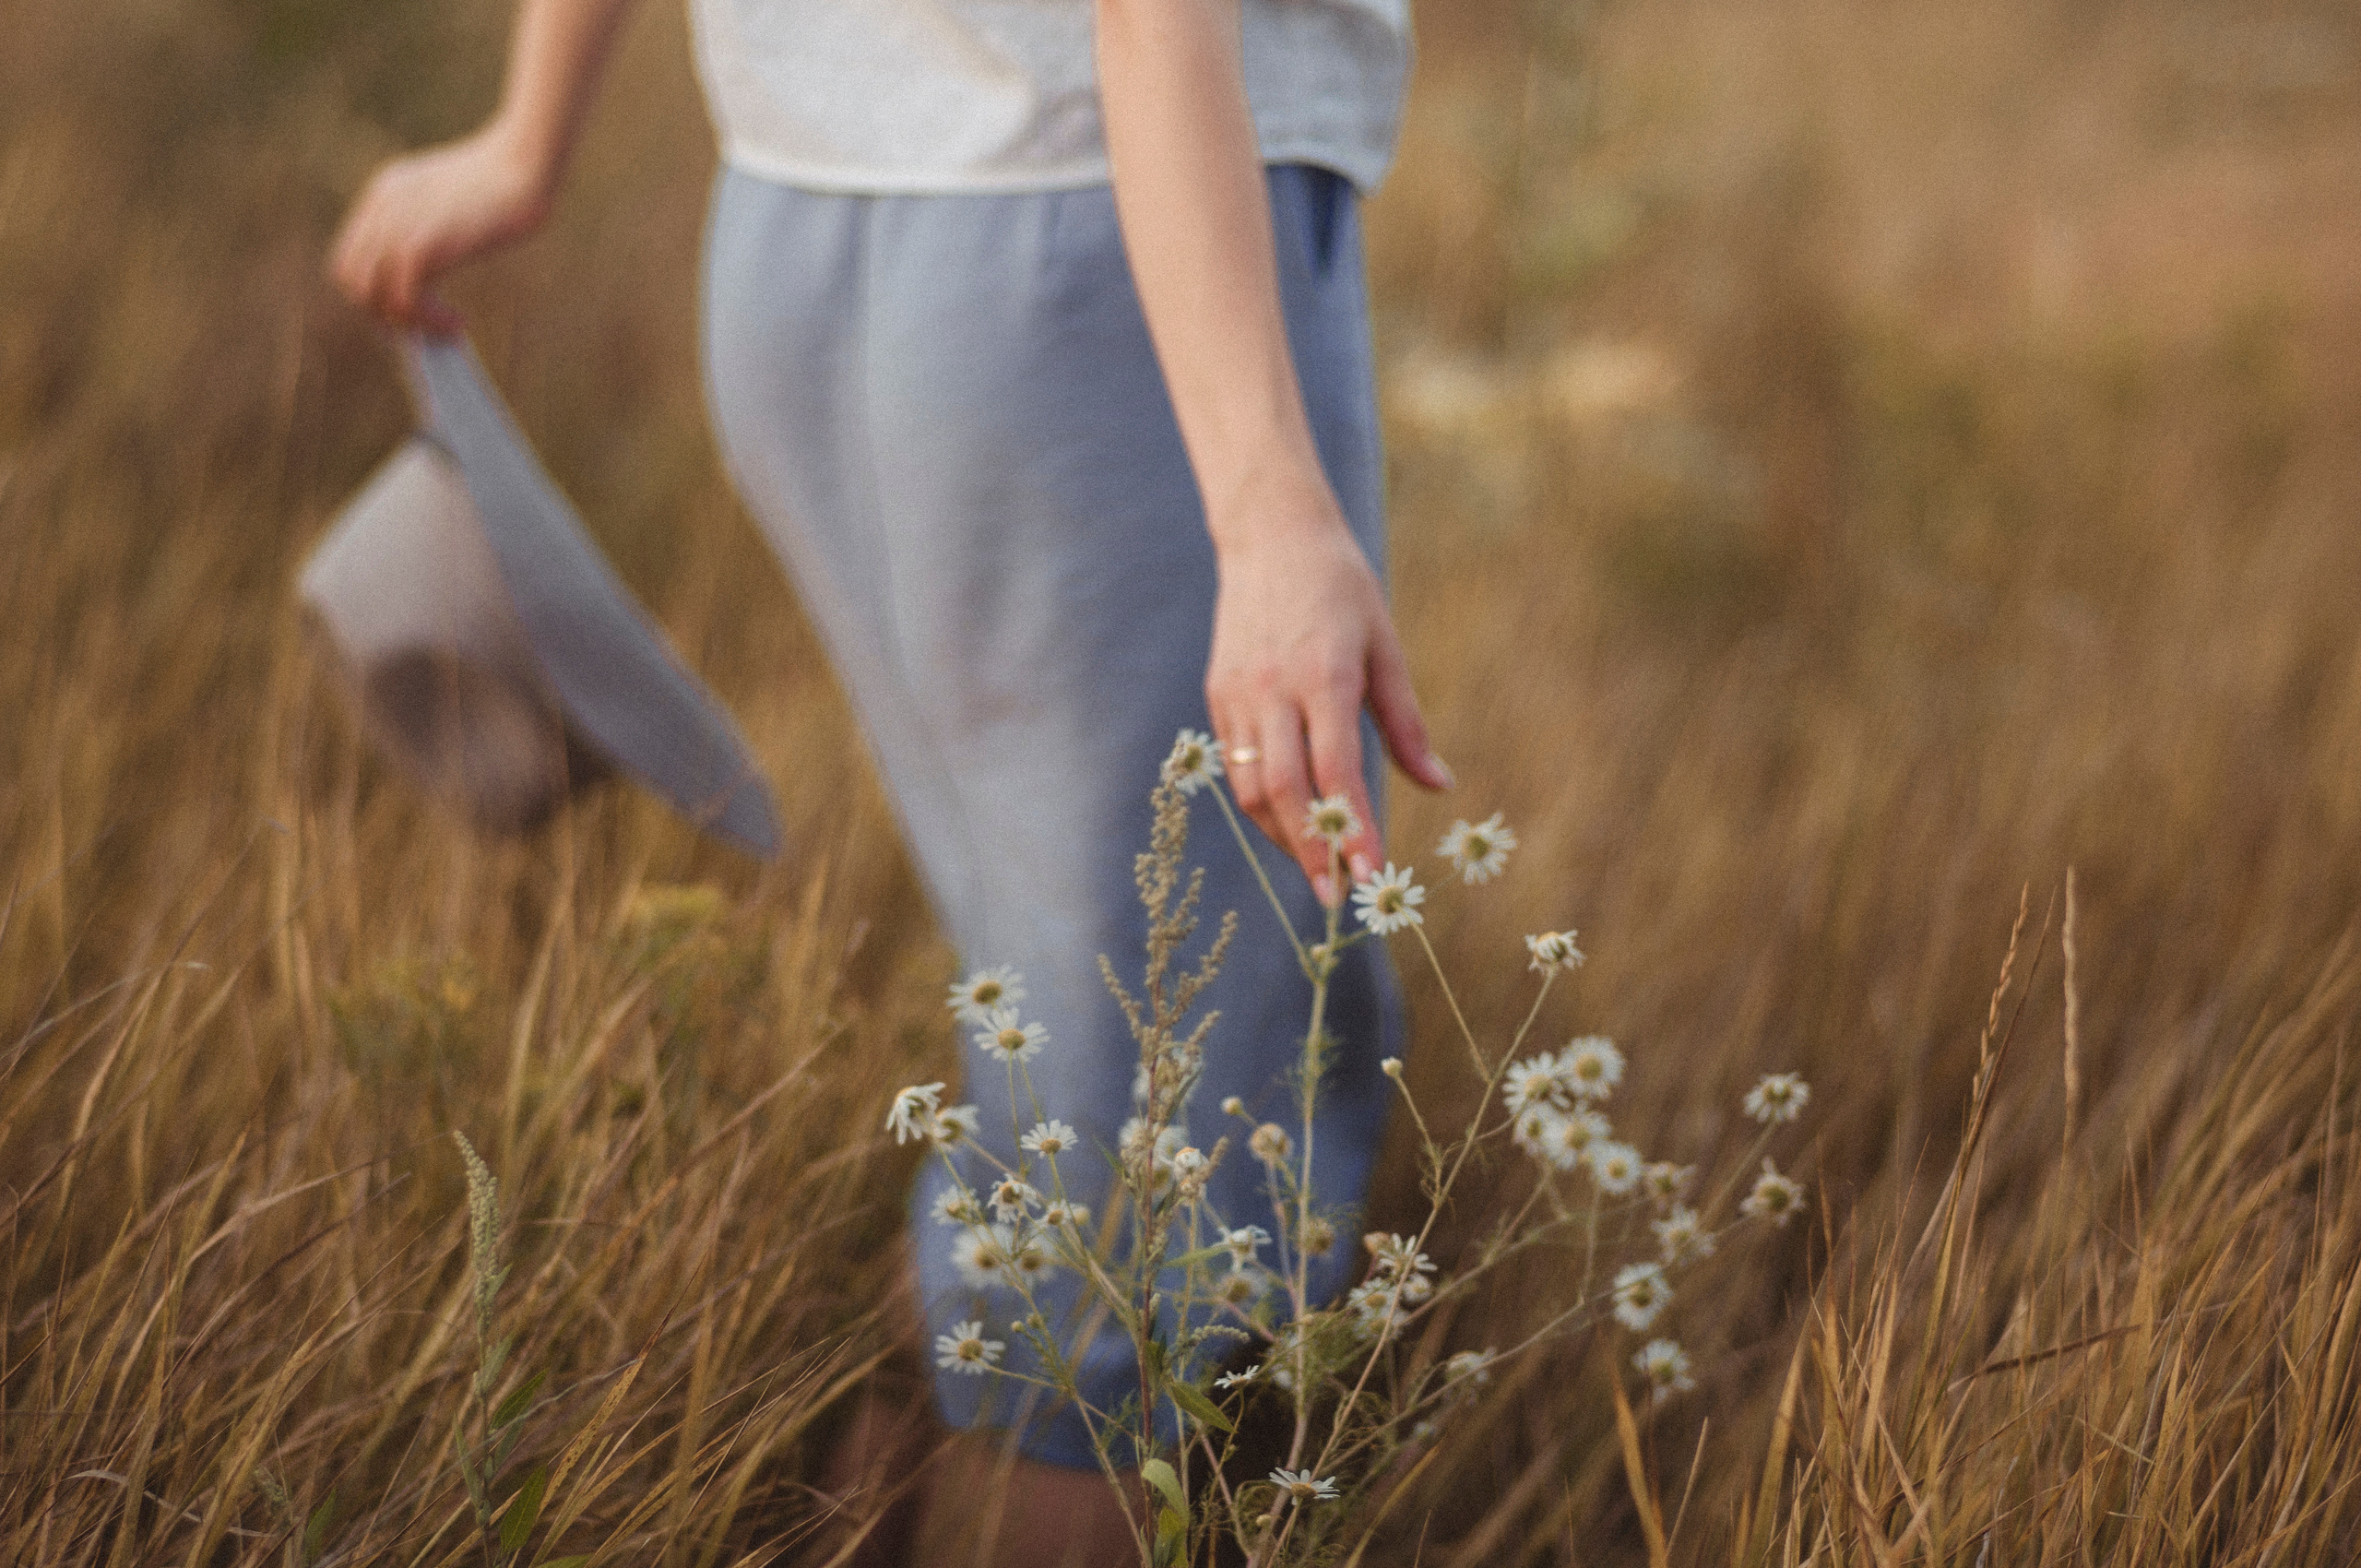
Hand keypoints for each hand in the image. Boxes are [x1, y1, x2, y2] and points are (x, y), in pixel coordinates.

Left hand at [329, 127, 553, 331]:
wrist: (523, 163)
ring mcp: (398, 225)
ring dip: (405, 322)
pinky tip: (457, 322)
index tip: (407, 312)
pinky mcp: (421, 244)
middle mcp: (383, 208)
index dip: (374, 289)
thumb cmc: (511, 181)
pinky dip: (427, 320)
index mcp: (386, 192)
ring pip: (370, 293)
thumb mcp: (456, 196)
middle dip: (382, 312)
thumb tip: (439, 260)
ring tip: (444, 328)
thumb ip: (434, 221)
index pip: (353, 253)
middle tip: (421, 330)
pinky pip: (403, 298)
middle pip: (350, 276)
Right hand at [1205, 469, 1451, 908]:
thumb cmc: (1342, 588)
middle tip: (1334, 895)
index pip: (1335, 768)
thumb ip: (1407, 724)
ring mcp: (1238, 693)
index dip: (1351, 826)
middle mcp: (1273, 688)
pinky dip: (1262, 802)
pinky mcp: (1218, 694)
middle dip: (1310, 849)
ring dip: (1282, 833)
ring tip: (1315, 863)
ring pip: (1251, 786)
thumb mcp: (1386, 647)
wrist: (1270, 534)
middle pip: (1284, 790)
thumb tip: (1439, 787)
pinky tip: (1289, 819)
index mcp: (1325, 674)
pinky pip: (1236, 765)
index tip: (1369, 873)